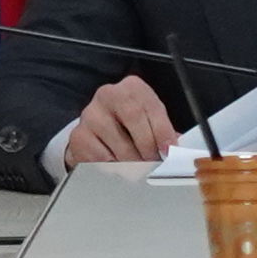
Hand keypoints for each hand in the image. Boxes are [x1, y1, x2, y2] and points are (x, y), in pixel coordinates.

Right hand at [63, 73, 182, 167]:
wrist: (98, 128)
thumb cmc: (130, 125)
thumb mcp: (150, 120)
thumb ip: (164, 133)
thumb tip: (177, 151)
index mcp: (132, 88)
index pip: (150, 107)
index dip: (162, 131)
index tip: (168, 150)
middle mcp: (108, 95)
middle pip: (133, 118)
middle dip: (147, 146)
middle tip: (154, 163)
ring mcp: (90, 114)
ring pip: (117, 143)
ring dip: (133, 162)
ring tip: (139, 169)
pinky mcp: (79, 136)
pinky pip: (101, 159)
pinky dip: (114, 168)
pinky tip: (119, 167)